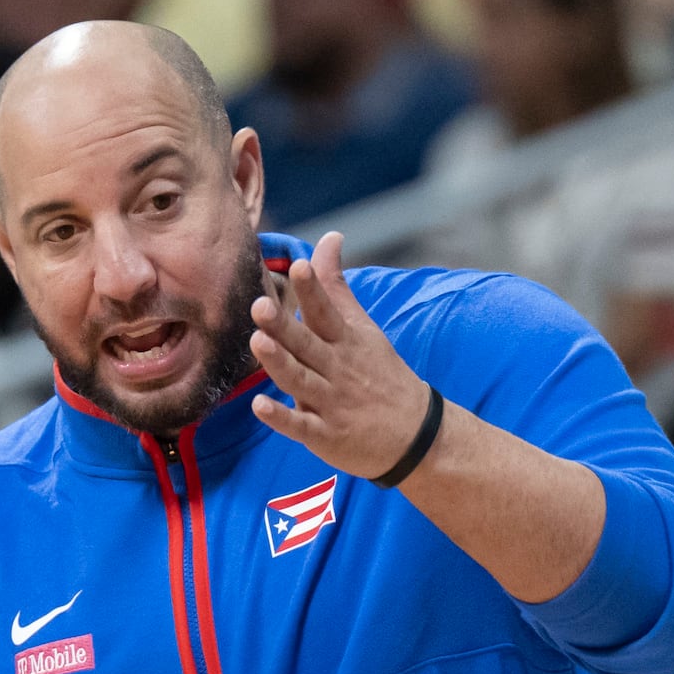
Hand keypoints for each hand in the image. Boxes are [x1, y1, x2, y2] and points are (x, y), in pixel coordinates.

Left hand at [247, 231, 436, 481]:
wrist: (416, 434)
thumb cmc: (379, 375)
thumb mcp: (362, 329)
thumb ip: (336, 287)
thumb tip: (328, 238)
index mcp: (346, 341)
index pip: (327, 312)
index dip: (313, 290)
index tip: (300, 265)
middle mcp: (338, 369)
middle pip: (307, 345)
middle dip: (284, 327)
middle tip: (260, 307)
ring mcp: (332, 402)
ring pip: (301, 381)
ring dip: (280, 364)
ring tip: (258, 343)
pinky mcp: (325, 435)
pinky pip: (301, 426)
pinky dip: (282, 417)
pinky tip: (260, 406)